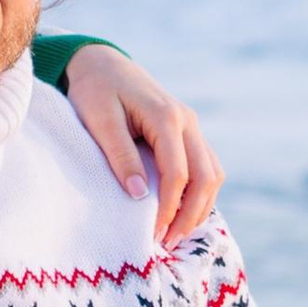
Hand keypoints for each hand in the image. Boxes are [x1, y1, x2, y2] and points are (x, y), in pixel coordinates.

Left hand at [63, 47, 223, 248]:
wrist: (102, 63)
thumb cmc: (95, 90)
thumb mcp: (99, 121)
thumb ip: (120, 155)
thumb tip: (138, 195)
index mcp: (166, 116)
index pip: (178, 173)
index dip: (169, 208)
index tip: (154, 235)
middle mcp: (187, 121)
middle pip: (206, 177)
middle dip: (191, 214)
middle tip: (169, 243)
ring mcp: (192, 126)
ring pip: (213, 173)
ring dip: (200, 206)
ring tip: (177, 234)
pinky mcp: (188, 133)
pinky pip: (206, 167)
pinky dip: (200, 193)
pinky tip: (183, 213)